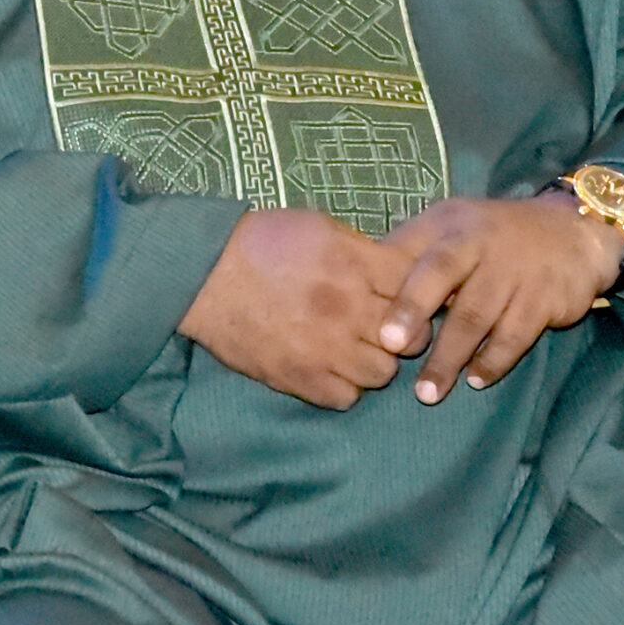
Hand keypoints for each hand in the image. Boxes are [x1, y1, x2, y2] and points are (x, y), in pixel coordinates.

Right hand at [178, 208, 408, 409]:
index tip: (405, 296)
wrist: (203, 274)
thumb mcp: (319, 227)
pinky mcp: (301, 377)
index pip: (420, 288)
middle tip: (382, 326)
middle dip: (404, 332)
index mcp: (355, 265)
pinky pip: (347, 397)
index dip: (420, 293)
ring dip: (374, 361)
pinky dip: (344, 385)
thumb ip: (364, 250)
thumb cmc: (261, 243)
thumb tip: (399, 272)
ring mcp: (326, 348)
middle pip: (414, 337)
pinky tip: (330, 368)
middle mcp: (348, 308)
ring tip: (354, 349)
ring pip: (383, 372)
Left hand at [375, 193, 623, 403]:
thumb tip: (360, 278)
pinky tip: (476, 380)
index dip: (404, 298)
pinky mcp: (546, 299)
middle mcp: (484, 247)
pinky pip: (516, 336)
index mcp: (453, 229)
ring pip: (480, 319)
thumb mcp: (450, 224)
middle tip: (393, 354)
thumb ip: (409, 248)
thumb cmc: (490, 235)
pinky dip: (495, 361)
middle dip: (421, 321)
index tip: (382, 334)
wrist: (572, 232)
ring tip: (429, 390)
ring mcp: (517, 273)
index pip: (426, 262)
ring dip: (453, 357)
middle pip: (449, 286)